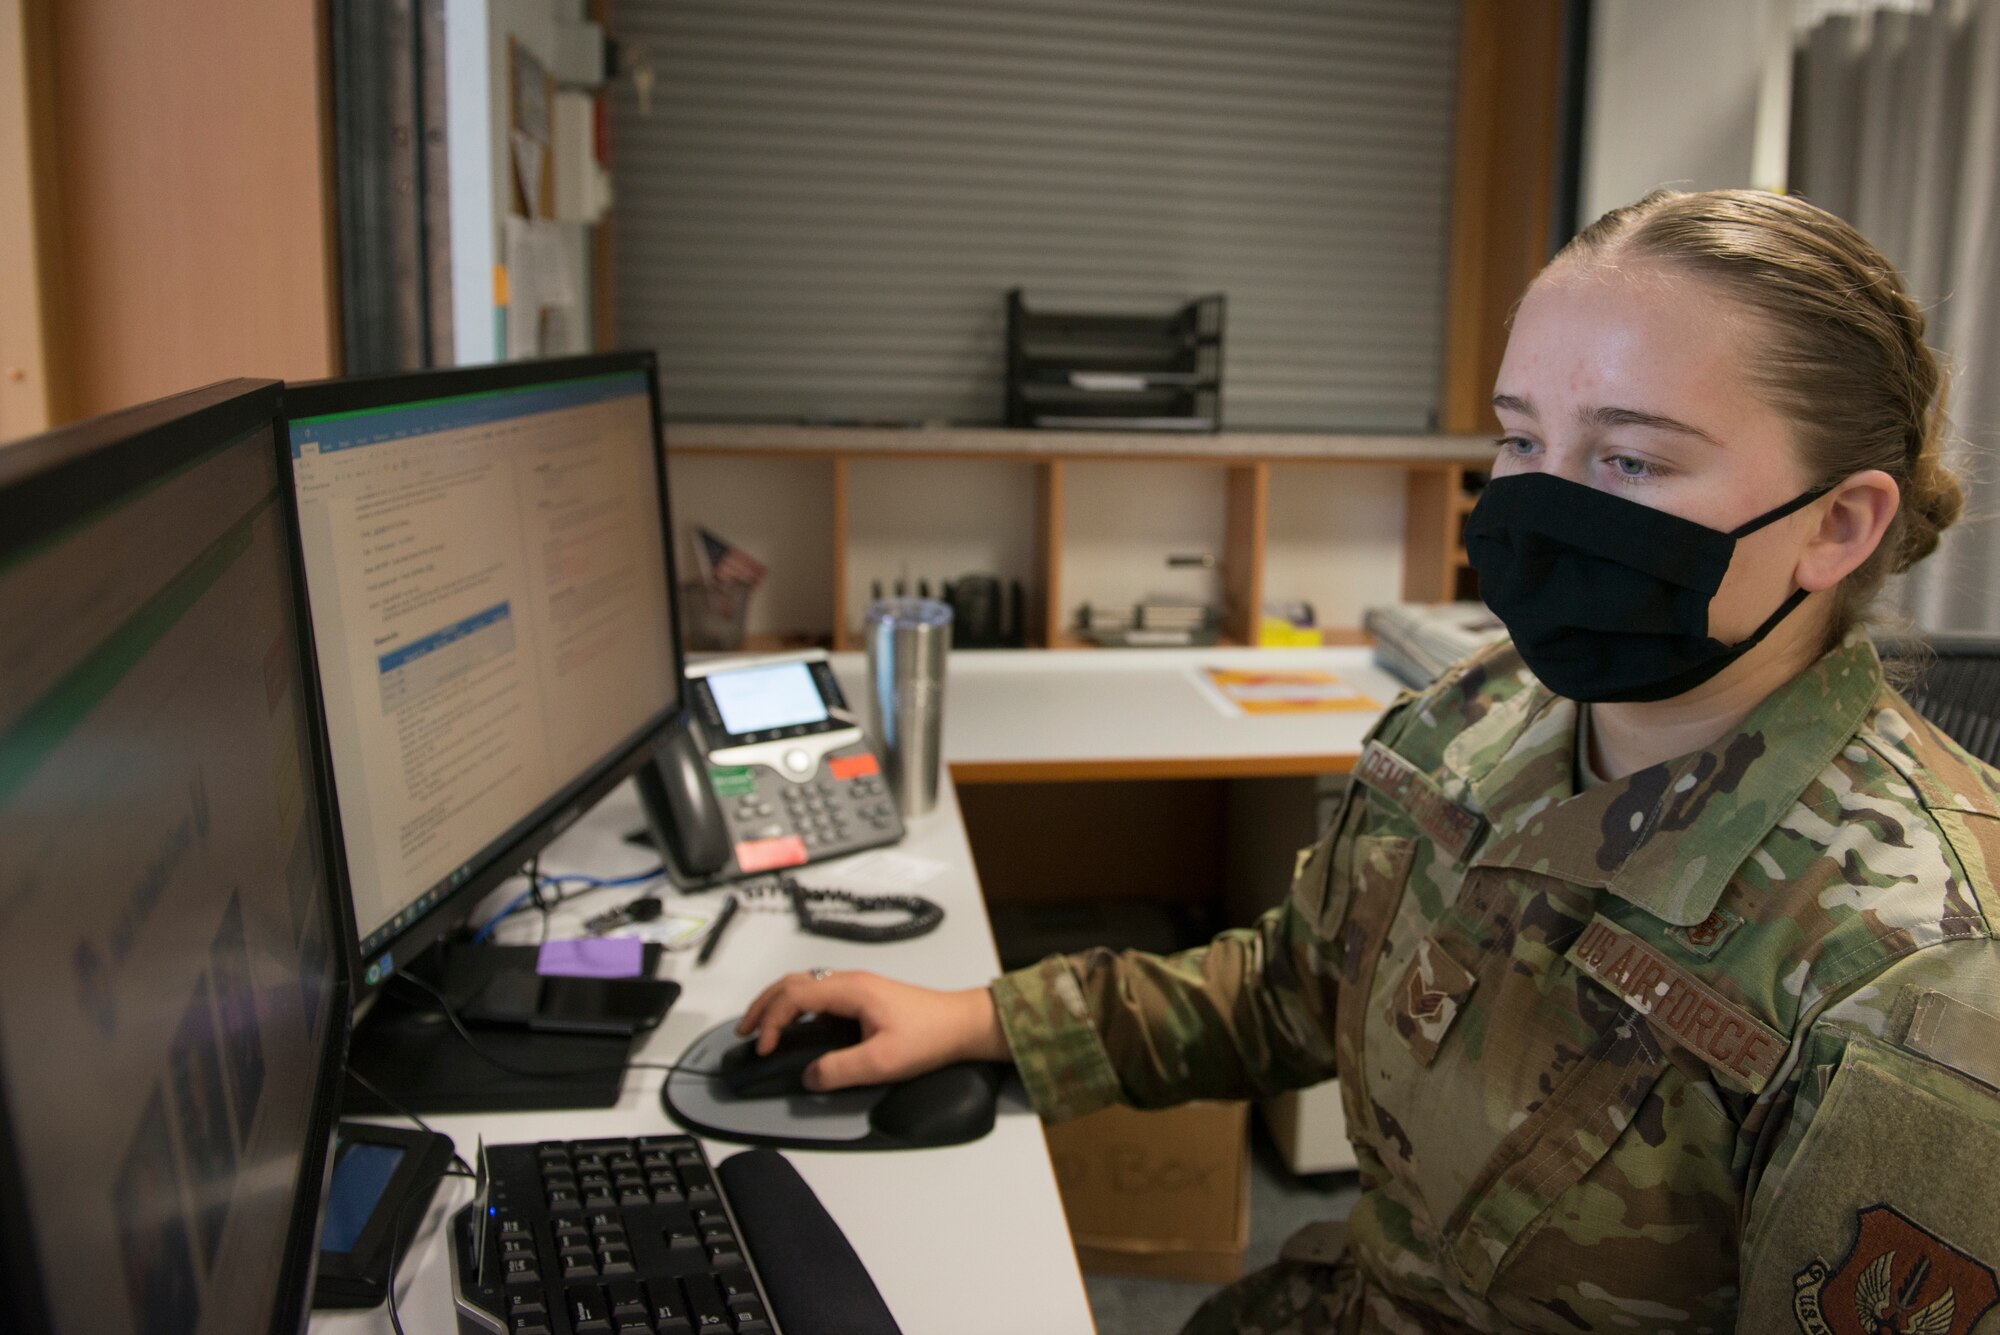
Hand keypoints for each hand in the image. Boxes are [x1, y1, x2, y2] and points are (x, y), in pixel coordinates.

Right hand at [735, 970, 1011, 1091]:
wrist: (962, 1025)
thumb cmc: (929, 1037)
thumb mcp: (882, 1062)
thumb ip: (840, 1070)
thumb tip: (808, 1076)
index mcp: (851, 990)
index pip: (795, 996)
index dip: (772, 1021)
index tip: (763, 1049)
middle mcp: (849, 982)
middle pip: (793, 983)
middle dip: (763, 1006)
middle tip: (744, 1032)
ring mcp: (856, 987)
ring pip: (804, 986)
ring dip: (779, 1005)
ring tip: (761, 1029)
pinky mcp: (863, 997)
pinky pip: (819, 996)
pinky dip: (797, 1009)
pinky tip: (795, 1030)